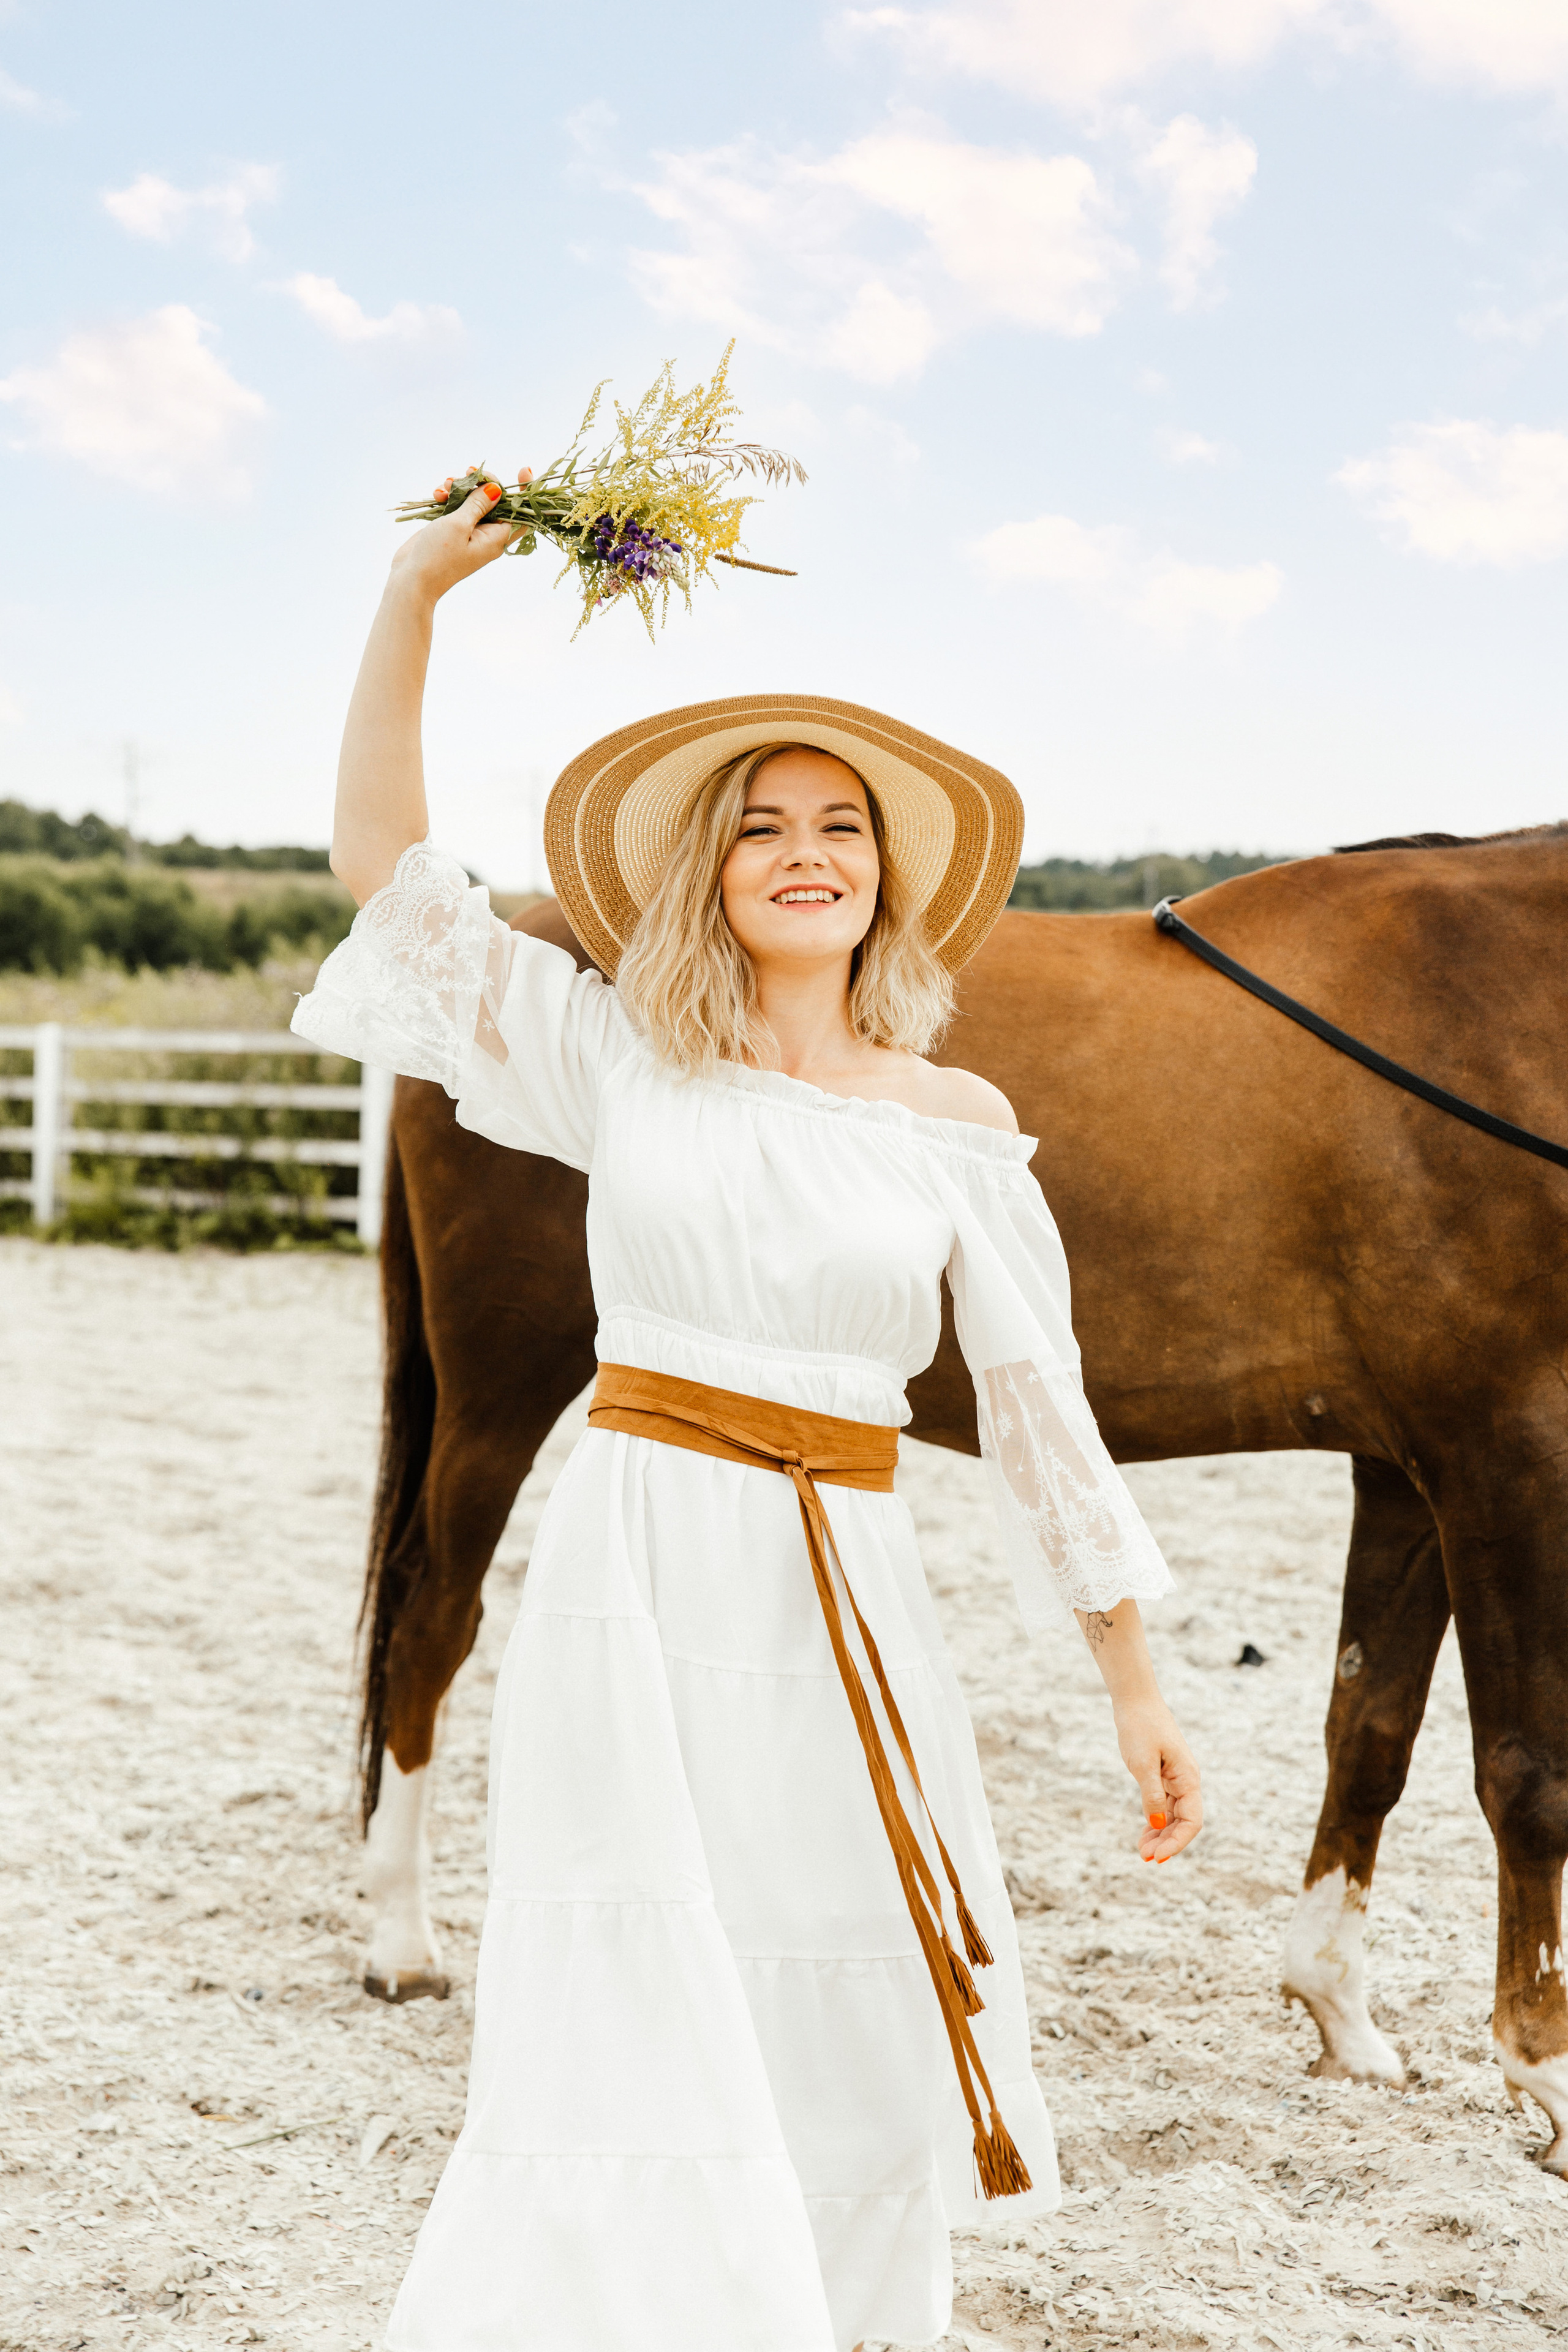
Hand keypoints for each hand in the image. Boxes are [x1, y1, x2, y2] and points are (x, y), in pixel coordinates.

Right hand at [386, 466, 532, 603]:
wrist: (412, 580)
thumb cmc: (437, 557)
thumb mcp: (459, 525)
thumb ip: (478, 504)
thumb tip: (497, 489)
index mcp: (496, 539)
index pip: (521, 513)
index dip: (525, 492)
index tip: (523, 470)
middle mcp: (486, 536)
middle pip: (495, 502)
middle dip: (481, 483)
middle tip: (469, 471)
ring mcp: (469, 533)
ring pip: (473, 502)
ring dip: (460, 488)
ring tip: (445, 485)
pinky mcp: (452, 531)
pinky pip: (456, 508)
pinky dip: (448, 498)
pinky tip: (437, 494)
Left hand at [1112, 1694, 1202, 1863]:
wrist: (1135, 1700)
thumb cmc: (1140, 1727)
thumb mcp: (1142, 1763)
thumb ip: (1152, 1794)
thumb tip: (1159, 1823)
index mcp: (1188, 1778)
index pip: (1192, 1821)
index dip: (1177, 1842)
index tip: (1158, 1857)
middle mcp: (1186, 1780)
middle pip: (1184, 1821)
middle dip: (1167, 1842)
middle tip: (1145, 1858)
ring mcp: (1176, 1778)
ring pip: (1173, 1815)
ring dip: (1160, 1834)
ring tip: (1142, 1851)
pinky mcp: (1164, 1775)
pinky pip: (1164, 1804)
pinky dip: (1156, 1819)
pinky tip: (1145, 1833)